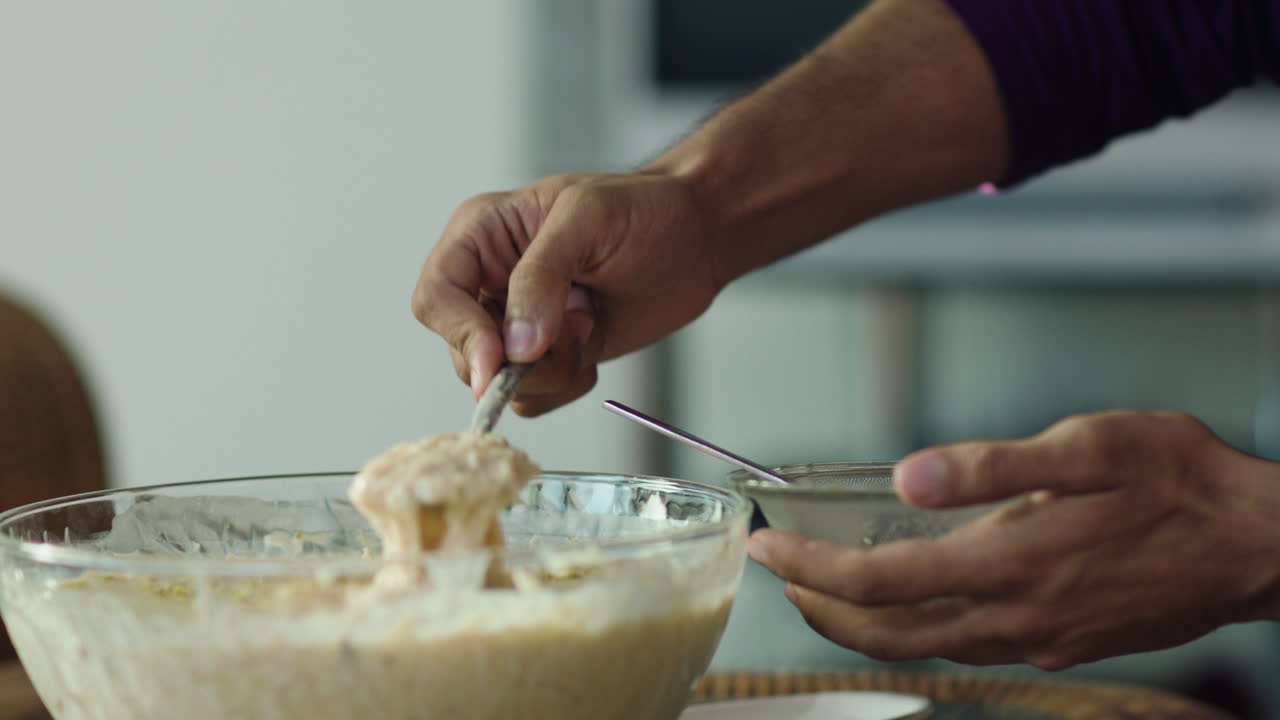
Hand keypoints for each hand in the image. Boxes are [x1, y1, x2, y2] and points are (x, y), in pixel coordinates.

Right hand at [412, 172, 724, 414]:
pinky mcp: (549, 356)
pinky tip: (594, 340)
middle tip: (578, 324)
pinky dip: (567, 384)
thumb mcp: (589, 219)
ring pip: (500, 383)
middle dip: (523, 357)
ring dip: (553, 369)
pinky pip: (534, 397)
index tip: (502, 359)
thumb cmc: (646, 210)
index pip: (438, 296)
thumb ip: (542, 276)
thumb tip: (515, 344)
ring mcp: (518, 324)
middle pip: (464, 351)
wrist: (698, 239)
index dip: (462, 334)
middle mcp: (489, 283)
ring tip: (590, 321)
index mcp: (481, 236)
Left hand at [748, 410, 1279, 669]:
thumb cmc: (1182, 485)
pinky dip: (919, 627)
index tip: (768, 548)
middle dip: (821, 607)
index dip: (812, 568)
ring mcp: (1041, 641)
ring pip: (926, 647)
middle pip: (888, 632)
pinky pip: (969, 647)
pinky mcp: (1064, 646)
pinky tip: (915, 598)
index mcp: (1012, 563)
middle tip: (782, 575)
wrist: (1261, 547)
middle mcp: (1018, 617)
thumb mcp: (1089, 447)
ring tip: (828, 586)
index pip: (880, 580)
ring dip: (865, 622)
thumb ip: (990, 465)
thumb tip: (908, 476)